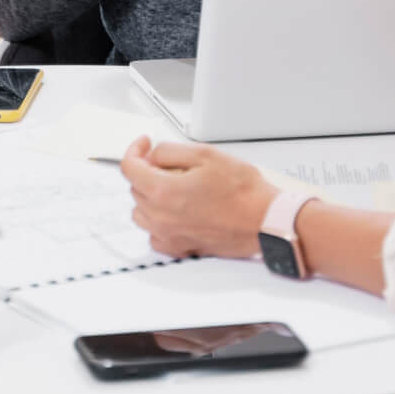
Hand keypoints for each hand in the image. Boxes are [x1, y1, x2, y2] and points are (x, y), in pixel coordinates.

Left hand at [118, 136, 278, 258]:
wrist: (266, 220)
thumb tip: (153, 154)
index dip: (135, 150)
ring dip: (150, 196)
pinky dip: (158, 222)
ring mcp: (170, 235)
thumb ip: (170, 151)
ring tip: (172, 187)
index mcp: (163, 192)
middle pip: (135, 189)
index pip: (129, 168)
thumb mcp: (205, 155)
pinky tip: (175, 212)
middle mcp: (161, 217)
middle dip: (147, 171)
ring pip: (141, 212)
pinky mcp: (181, 248)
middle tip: (168, 163)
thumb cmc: (244, 192)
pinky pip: (155, 235)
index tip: (145, 145)